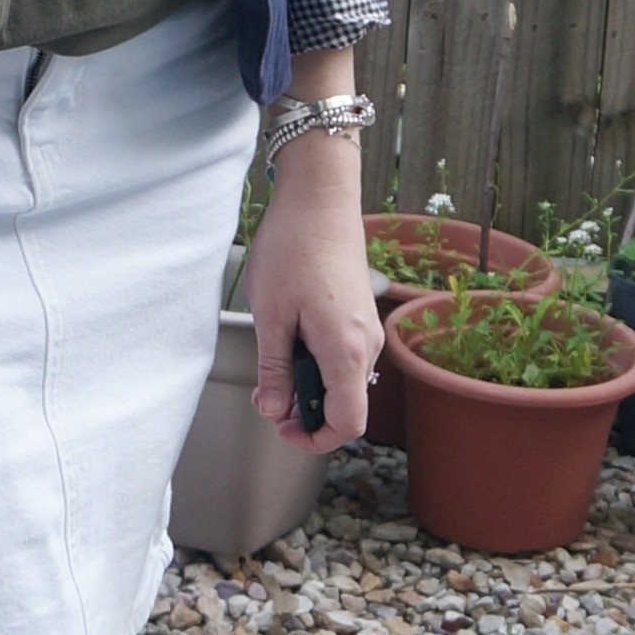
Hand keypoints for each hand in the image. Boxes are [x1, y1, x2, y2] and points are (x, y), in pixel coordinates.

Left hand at [239, 128, 378, 448]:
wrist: (321, 196)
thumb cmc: (293, 246)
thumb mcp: (270, 314)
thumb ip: (274, 369)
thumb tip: (275, 410)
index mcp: (345, 350)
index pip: (346, 423)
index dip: (312, 438)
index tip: (280, 427)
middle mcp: (367, 344)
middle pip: (345, 405)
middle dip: (306, 411)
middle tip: (266, 394)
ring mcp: (367, 328)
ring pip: (344, 381)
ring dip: (310, 385)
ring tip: (274, 362)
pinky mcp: (360, 314)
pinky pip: (344, 356)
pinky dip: (319, 362)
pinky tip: (290, 339)